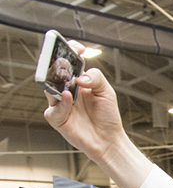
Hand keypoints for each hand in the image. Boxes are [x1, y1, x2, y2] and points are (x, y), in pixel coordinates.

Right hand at [43, 46, 125, 163]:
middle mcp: (66, 90)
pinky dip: (61, 103)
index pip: (68, 61)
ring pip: (49, 87)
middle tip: (64, 61)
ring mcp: (60, 103)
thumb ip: (96, 78)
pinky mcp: (57, 118)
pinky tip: (69, 98)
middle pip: (52, 72)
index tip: (77, 48)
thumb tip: (79, 76)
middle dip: (56, 64)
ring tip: (68, 81)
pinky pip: (53, 108)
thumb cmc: (107, 116)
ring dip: (57, 82)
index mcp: (77, 80)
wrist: (109, 140)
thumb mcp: (107, 92)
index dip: (69, 50)